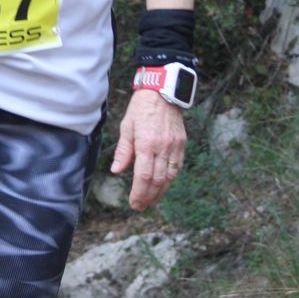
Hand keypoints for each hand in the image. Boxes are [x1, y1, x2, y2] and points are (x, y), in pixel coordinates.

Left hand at [110, 88, 186, 210]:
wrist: (163, 91)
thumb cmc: (141, 108)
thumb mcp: (126, 127)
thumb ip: (123, 151)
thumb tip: (116, 171)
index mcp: (147, 143)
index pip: (144, 176)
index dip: (139, 193)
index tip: (134, 203)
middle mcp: (163, 147)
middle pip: (157, 180)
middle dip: (149, 197)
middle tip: (141, 206)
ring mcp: (175, 146)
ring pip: (170, 177)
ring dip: (160, 192)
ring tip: (151, 200)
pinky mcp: (182, 144)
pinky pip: (177, 167)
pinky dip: (170, 179)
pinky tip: (163, 185)